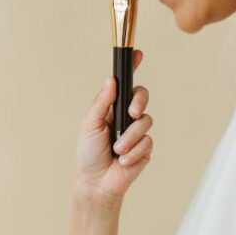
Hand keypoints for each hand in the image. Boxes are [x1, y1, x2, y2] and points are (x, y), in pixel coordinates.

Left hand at [75, 49, 152, 205]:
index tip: (137, 53)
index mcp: (111, 107)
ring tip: (117, 149)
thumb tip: (111, 80)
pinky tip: (123, 160)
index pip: (124, 84)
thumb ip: (101, 103)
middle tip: (131, 113)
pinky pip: (147, 141)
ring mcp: (137, 131)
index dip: (132, 67)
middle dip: (139, 101)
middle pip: (142, 95)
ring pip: (145, 121)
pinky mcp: (145, 147)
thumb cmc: (88, 153)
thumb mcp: (90, 125)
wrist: (96, 182)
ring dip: (130, 137)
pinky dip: (133, 151)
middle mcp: (126, 116)